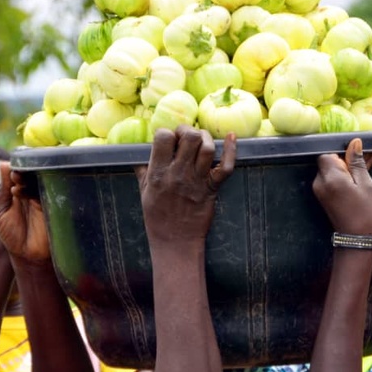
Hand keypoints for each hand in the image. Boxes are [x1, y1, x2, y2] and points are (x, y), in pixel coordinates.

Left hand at [0, 162, 49, 262]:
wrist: (27, 254)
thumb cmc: (11, 233)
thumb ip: (1, 190)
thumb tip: (3, 164)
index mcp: (18, 188)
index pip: (18, 170)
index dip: (15, 165)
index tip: (7, 166)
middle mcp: (31, 190)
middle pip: (31, 171)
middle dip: (22, 168)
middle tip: (12, 172)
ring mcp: (42, 197)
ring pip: (39, 178)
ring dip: (26, 177)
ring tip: (14, 180)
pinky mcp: (51, 205)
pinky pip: (45, 191)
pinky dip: (30, 189)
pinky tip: (18, 192)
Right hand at [135, 125, 235, 246]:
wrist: (176, 241)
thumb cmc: (158, 217)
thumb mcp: (144, 191)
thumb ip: (143, 169)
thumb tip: (139, 152)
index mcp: (158, 173)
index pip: (163, 137)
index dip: (166, 133)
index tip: (168, 139)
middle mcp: (178, 174)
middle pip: (190, 137)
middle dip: (188, 131)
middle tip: (186, 137)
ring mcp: (197, 181)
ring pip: (207, 148)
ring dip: (206, 138)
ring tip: (201, 141)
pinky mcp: (212, 188)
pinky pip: (226, 166)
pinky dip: (231, 150)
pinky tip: (231, 138)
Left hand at [313, 138, 371, 235]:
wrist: (358, 239)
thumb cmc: (366, 212)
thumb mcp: (367, 184)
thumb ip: (357, 162)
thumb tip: (354, 143)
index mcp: (330, 177)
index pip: (327, 153)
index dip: (342, 152)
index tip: (356, 158)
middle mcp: (320, 182)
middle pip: (328, 161)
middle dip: (345, 161)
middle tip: (363, 167)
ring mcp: (319, 190)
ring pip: (330, 171)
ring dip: (345, 170)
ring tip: (363, 178)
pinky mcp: (322, 196)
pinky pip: (331, 180)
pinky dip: (342, 179)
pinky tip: (357, 182)